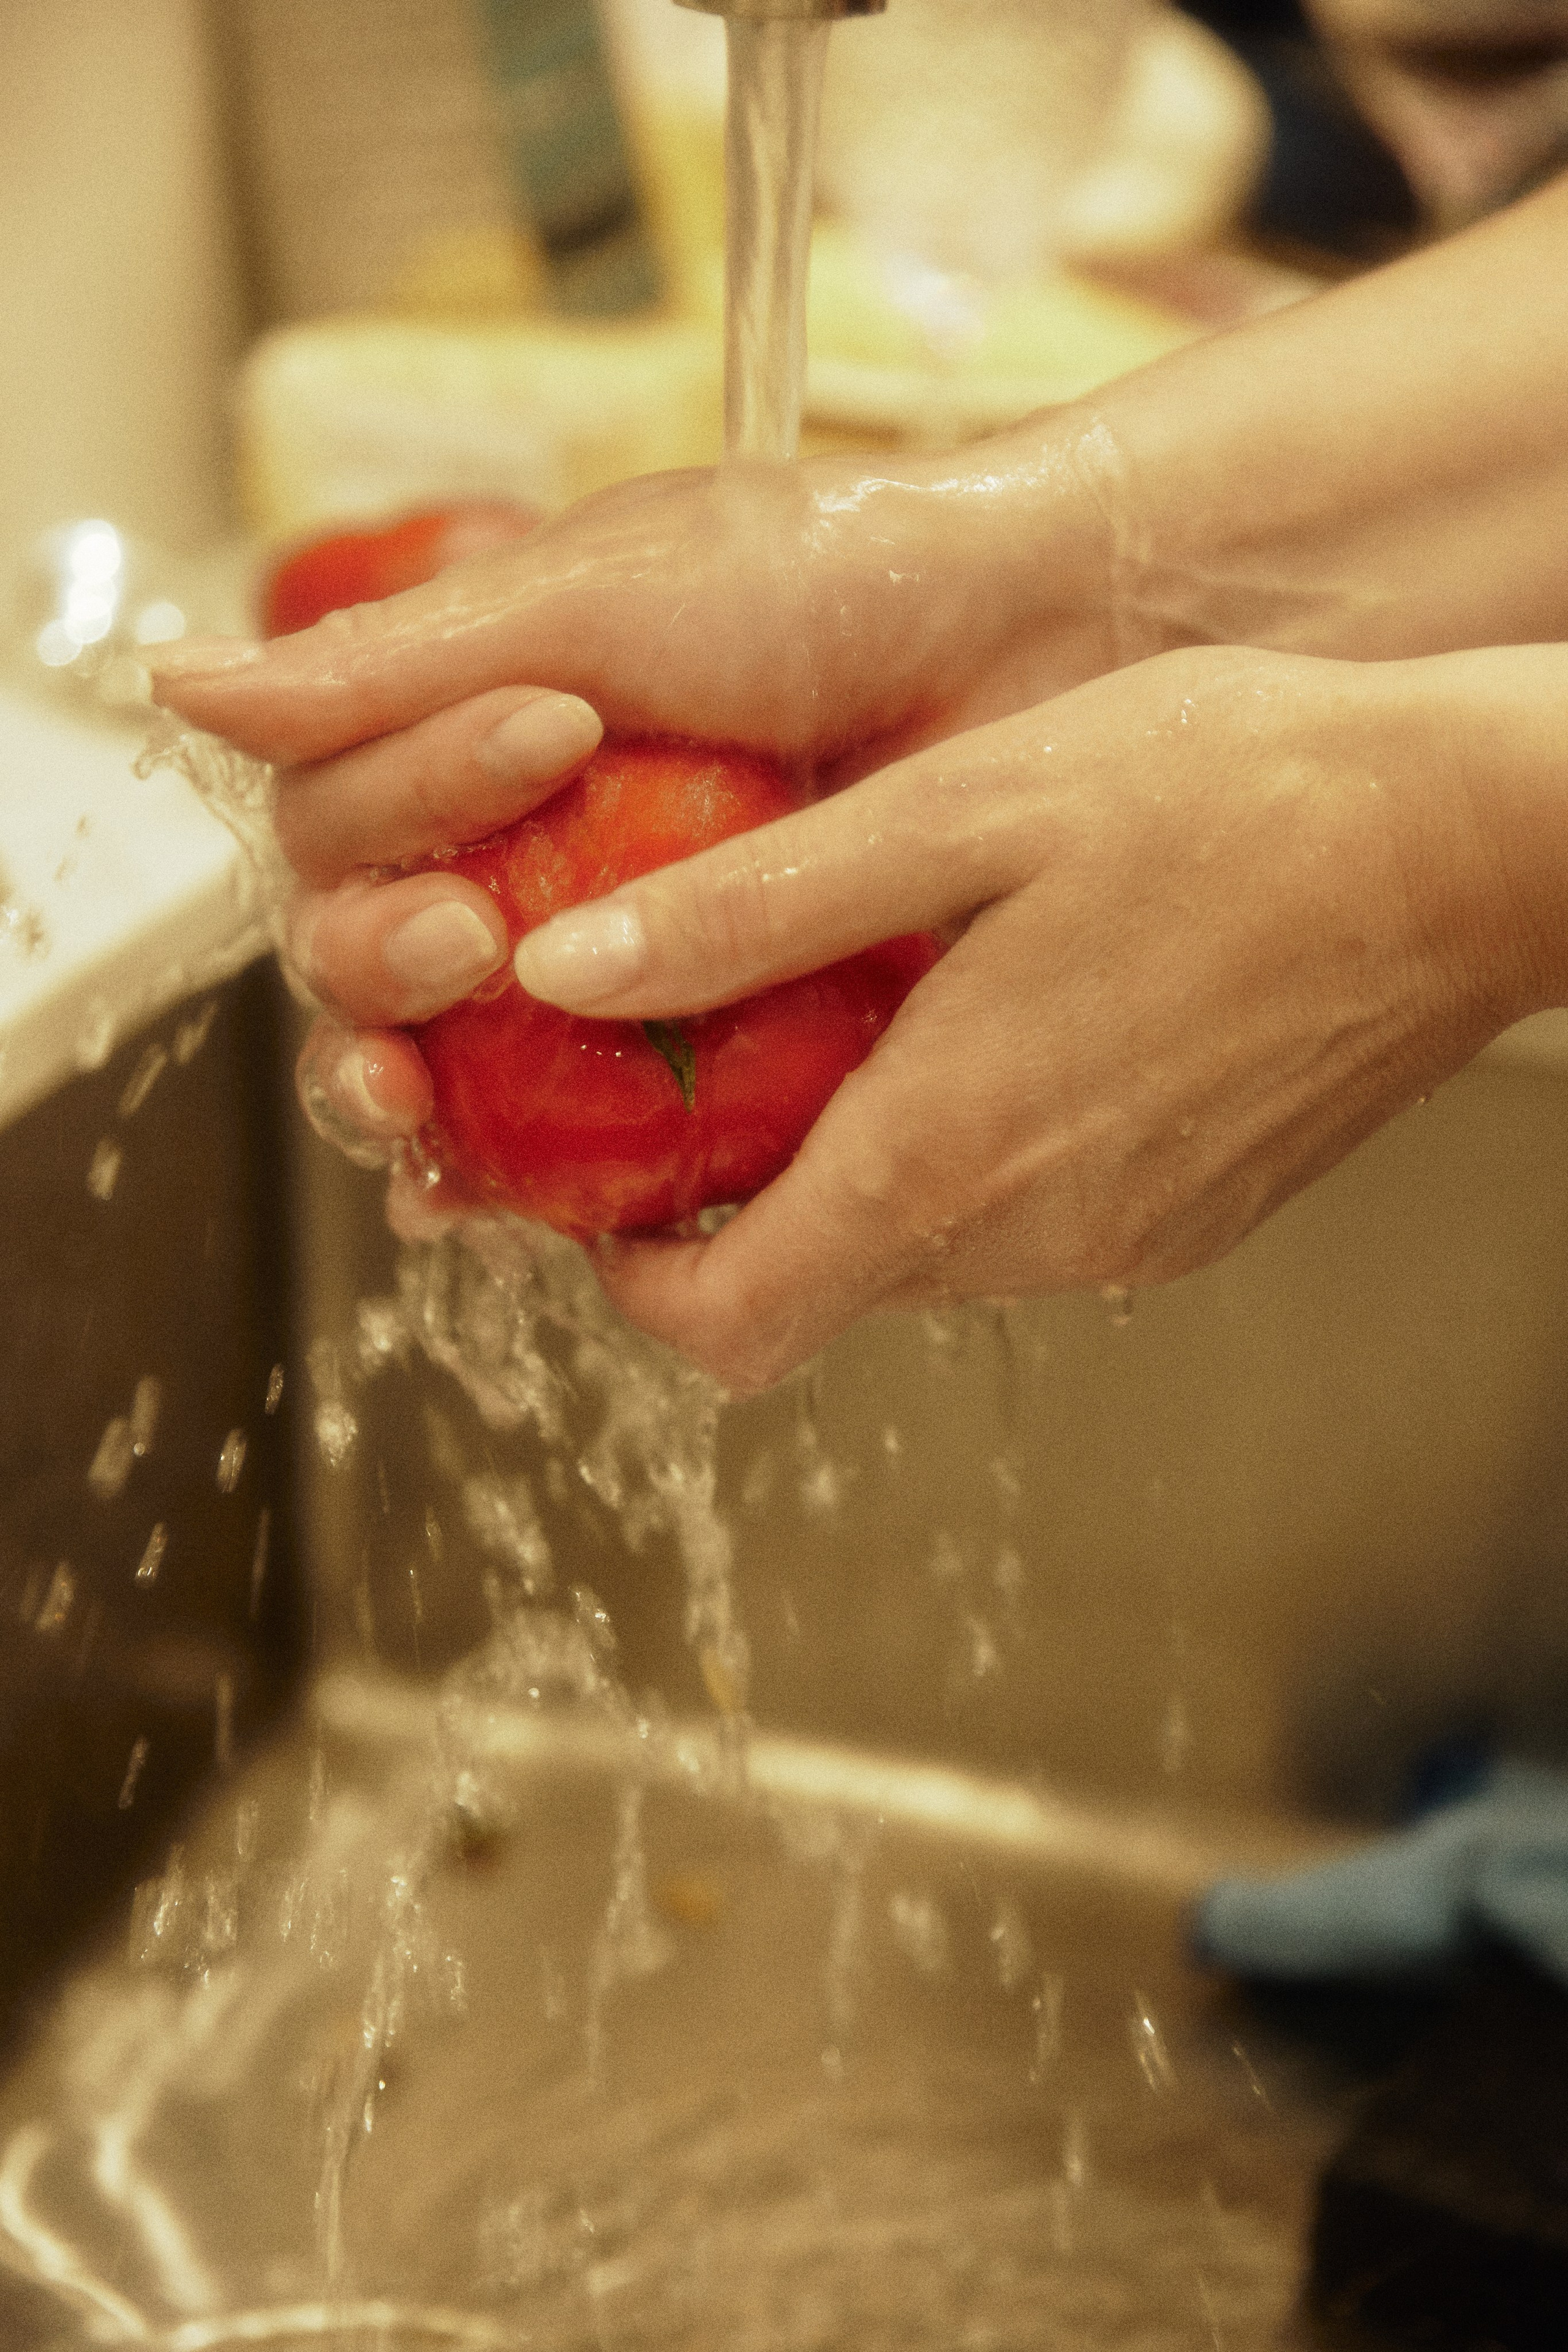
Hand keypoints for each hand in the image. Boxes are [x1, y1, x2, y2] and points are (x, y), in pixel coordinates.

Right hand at [148, 440, 1110, 1177]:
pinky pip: (575, 1139)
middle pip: (365, 960)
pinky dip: (519, 1181)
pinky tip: (496, 1212)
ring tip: (425, 1113)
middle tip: (467, 945)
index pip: (338, 821)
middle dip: (376, 971)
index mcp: (470, 747)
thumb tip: (173, 684)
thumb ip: (392, 665)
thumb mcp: (594, 597)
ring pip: (448, 1064)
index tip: (530, 749)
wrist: (1023, 634)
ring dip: (411, 1101)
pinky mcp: (699, 1042)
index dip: (385, 816)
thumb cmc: (819, 583)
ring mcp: (608, 961)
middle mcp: (521, 859)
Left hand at [475, 641, 1548, 1388]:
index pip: (727, 1324)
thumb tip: (565, 972)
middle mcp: (1033, 1236)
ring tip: (854, 1021)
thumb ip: (752, 910)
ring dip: (852, 1175)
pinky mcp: (1186, 1222)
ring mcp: (1121, 1243)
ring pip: (916, 1259)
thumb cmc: (1233, 793)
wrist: (1472, 841)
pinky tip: (990, 1027)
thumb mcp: (963, 810)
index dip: (634, 1276)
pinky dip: (964, 1162)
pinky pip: (1023, 1227)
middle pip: (813, 1294)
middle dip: (733, 1210)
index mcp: (950, 1151)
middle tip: (715, 1067)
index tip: (609, 1185)